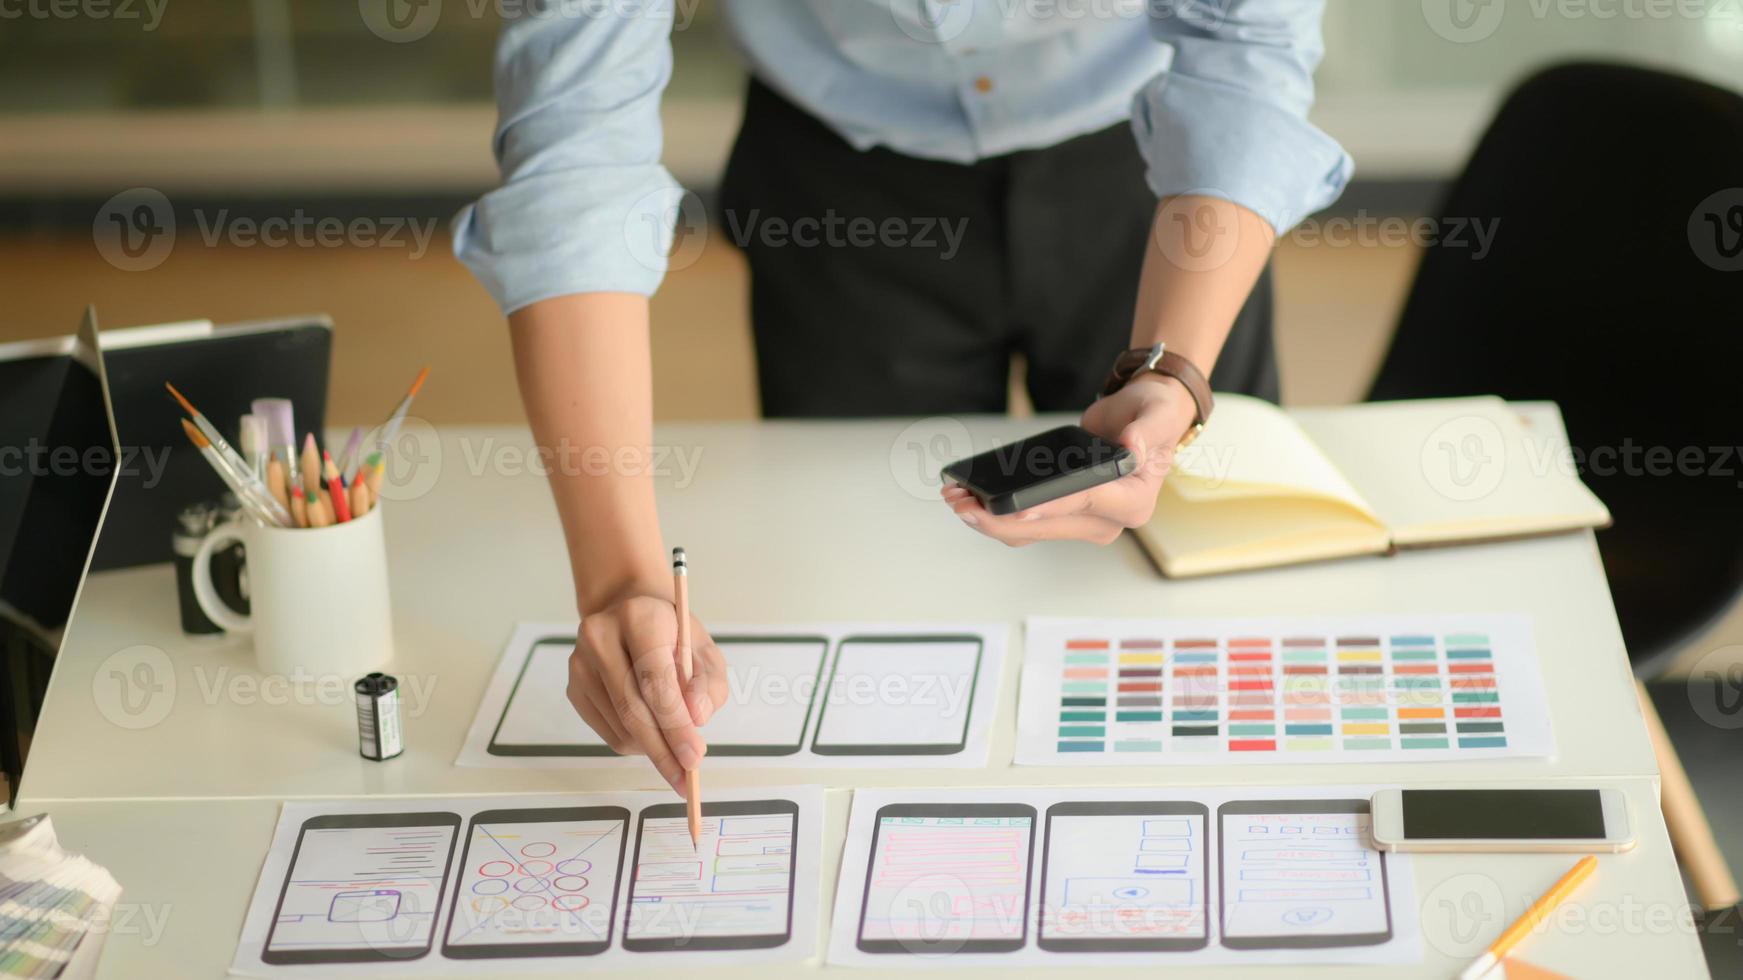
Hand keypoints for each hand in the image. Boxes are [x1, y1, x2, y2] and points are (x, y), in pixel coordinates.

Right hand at [567, 593, 727, 793]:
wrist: (631, 614)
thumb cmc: (673, 635)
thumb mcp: (704, 651)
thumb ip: (708, 684)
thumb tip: (697, 718)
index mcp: (638, 617)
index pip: (655, 680)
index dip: (675, 724)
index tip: (694, 756)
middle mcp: (600, 636)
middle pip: (633, 708)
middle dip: (664, 748)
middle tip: (687, 774)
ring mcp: (580, 664)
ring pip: (620, 726)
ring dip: (652, 747)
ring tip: (675, 745)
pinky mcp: (573, 688)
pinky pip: (608, 732)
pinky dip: (635, 743)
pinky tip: (652, 731)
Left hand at [942, 375, 1197, 545]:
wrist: (1140, 419)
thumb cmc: (1150, 416)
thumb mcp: (1156, 414)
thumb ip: (1147, 430)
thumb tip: (1131, 448)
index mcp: (1133, 501)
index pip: (1085, 503)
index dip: (1049, 507)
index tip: (1016, 510)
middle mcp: (1109, 521)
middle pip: (1046, 527)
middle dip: (1001, 518)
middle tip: (960, 502)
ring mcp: (1084, 522)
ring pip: (1029, 532)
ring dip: (991, 521)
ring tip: (955, 499)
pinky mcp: (1063, 516)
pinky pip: (1026, 524)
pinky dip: (997, 514)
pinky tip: (970, 499)